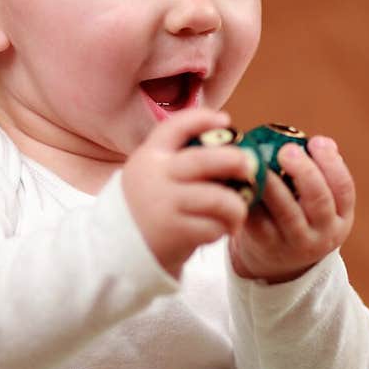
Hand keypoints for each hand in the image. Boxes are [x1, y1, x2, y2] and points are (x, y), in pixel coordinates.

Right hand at [122, 108, 255, 278]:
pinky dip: (222, 229)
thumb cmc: (148, 207)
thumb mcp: (151, 176)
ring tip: (238, 212)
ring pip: (217, 198)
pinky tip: (219, 230)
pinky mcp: (174, 232)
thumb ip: (178, 161)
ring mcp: (164, 204)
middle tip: (251, 167)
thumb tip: (229, 149)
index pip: (176, 127)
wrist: (118, 248)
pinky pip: (212, 226)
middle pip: (204, 161)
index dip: (203, 119)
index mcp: (149, 156)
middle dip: (235, 160)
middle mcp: (155, 176)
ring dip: (236, 206)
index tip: (226, 122)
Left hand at [229, 135, 354, 281]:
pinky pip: (259, 221)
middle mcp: (323, 233)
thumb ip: (321, 172)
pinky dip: (252, 199)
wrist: (278, 262)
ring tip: (261, 162)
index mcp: (341, 217)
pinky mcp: (267, 247)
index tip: (316, 141)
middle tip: (287, 150)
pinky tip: (244, 180)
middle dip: (304, 172)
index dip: (332, 163)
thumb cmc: (301, 216)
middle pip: (318, 200)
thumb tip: (323, 142)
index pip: (343, 189)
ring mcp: (295, 243)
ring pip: (286, 212)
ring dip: (274, 184)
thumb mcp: (320, 201)